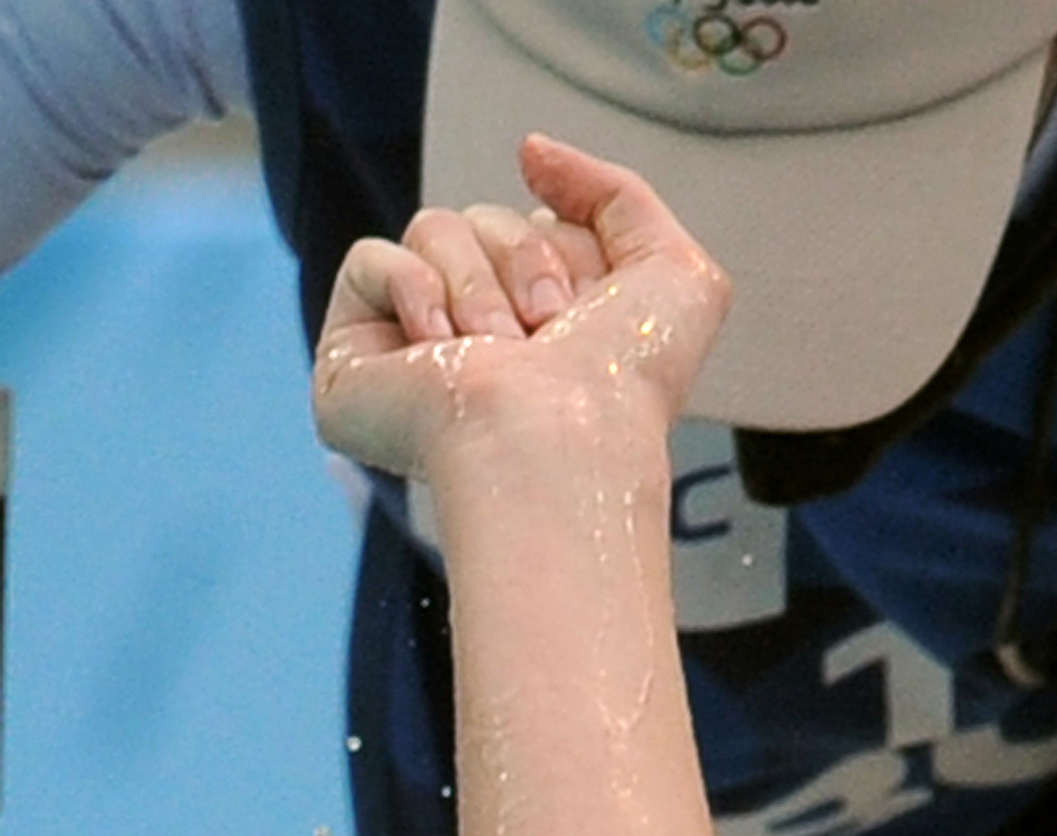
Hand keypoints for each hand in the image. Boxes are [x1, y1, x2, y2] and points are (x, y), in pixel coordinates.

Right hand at [312, 139, 726, 483]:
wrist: (558, 439)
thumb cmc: (625, 384)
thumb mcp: (675, 274)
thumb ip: (621, 195)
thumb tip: (529, 152)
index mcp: (556, 332)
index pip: (539, 227)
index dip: (570, 250)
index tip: (592, 309)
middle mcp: (488, 342)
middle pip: (487, 218)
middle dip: (525, 259)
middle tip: (547, 332)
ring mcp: (419, 349)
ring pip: (434, 227)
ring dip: (477, 285)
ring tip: (498, 353)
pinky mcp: (358, 359)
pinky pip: (371, 258)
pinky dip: (411, 288)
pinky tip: (441, 350)